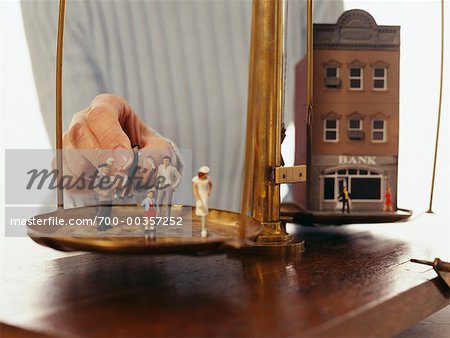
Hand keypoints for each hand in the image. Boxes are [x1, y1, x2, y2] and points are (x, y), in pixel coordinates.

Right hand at [63, 94, 178, 193]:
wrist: (142, 168)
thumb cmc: (150, 152)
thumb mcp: (161, 150)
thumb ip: (154, 157)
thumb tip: (140, 168)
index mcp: (108, 106)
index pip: (101, 115)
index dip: (111, 138)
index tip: (126, 161)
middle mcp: (84, 119)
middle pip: (79, 133)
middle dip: (100, 159)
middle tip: (121, 178)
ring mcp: (71, 141)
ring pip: (69, 155)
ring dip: (92, 174)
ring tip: (116, 183)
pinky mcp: (65, 163)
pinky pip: (65, 175)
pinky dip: (83, 186)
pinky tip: (103, 186)